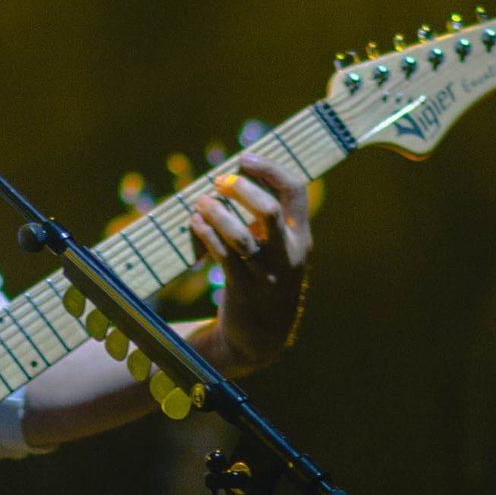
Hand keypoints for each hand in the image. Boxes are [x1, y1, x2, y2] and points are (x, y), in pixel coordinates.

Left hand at [191, 142, 310, 372]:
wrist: (262, 337)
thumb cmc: (266, 280)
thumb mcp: (280, 251)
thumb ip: (267, 220)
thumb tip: (235, 176)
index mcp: (300, 237)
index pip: (295, 190)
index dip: (269, 168)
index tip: (244, 157)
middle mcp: (288, 254)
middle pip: (268, 210)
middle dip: (241, 189)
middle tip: (219, 180)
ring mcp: (266, 274)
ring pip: (240, 236)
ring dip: (216, 214)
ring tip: (200, 202)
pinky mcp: (243, 290)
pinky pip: (222, 257)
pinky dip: (207, 235)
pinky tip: (195, 222)